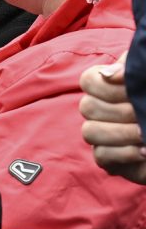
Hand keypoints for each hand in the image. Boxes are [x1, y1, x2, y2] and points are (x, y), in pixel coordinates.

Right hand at [78, 54, 145, 184]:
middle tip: (143, 115)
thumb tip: (108, 74)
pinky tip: (145, 151)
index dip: (108, 87)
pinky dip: (123, 153)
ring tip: (145, 133)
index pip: (89, 81)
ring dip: (121, 133)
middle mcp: (98, 110)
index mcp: (106, 87)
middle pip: (88, 107)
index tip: (133, 92)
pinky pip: (101, 155)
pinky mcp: (108, 159)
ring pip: (90, 132)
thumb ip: (132, 69)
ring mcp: (100, 135)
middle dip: (120, 112)